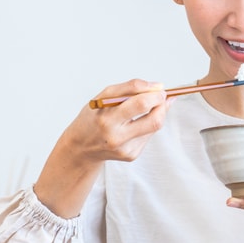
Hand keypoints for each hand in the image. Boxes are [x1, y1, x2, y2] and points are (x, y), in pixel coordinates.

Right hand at [34, 79, 169, 216]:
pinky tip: (138, 122)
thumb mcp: (103, 98)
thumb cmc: (94, 117)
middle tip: (161, 96)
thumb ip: (129, 88)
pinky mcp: (131, 155)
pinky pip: (148, 135)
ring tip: (152, 106)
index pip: (139, 103)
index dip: (154, 92)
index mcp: (107, 119)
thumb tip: (158, 88)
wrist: (82, 147)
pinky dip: (148, 124)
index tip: (159, 87)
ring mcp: (125, 148)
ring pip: (155, 126)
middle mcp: (116, 136)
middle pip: (154, 119)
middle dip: (162, 104)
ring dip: (159, 112)